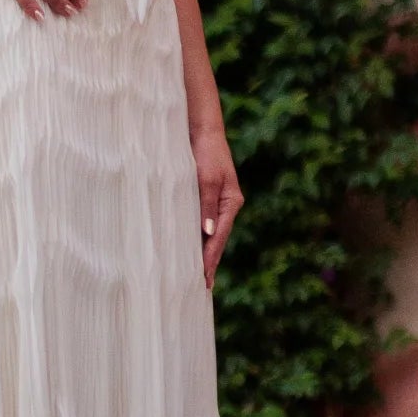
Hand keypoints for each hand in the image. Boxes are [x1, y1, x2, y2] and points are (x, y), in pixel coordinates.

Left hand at [192, 126, 241, 289]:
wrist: (201, 130)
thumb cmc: (206, 152)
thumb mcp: (206, 179)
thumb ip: (207, 206)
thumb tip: (208, 234)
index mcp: (231, 203)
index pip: (219, 238)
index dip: (210, 260)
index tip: (204, 280)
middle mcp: (226, 206)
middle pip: (216, 240)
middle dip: (208, 262)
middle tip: (200, 287)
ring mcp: (215, 202)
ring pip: (207, 233)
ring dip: (201, 252)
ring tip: (193, 275)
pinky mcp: (203, 197)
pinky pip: (199, 223)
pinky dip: (194, 237)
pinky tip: (186, 249)